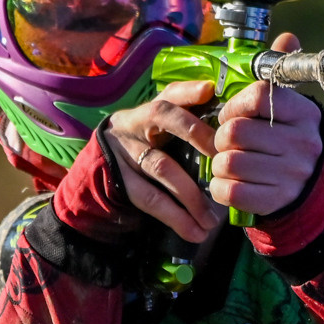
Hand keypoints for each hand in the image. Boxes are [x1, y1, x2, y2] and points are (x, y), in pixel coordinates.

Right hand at [101, 80, 221, 241]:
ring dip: (192, 196)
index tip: (210, 92)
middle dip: (196, 133)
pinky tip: (196, 232)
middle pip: (163, 116)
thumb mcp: (162, 129)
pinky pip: (150, 199)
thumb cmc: (147, 145)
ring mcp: (125, 149)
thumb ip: (190, 120)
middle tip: (223, 156)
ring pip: (162, 166)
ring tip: (214, 220)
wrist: (100, 167)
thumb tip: (224, 111)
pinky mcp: (119, 179)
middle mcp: (136, 121)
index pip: (172, 92)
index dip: (190, 90)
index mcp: (151, 107)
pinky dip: (176, 218)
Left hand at [209, 32, 323, 217]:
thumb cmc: (290, 142)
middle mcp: (302, 144)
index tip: (232, 113)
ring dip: (218, 163)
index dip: (234, 104)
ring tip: (228, 161)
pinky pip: (228, 191)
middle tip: (227, 141)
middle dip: (221, 136)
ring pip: (228, 162)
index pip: (258, 96)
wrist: (310, 193)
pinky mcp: (274, 202)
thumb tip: (288, 37)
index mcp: (305, 114)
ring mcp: (290, 176)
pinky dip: (219, 186)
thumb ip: (282, 74)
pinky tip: (228, 182)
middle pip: (235, 131)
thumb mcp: (292, 109)